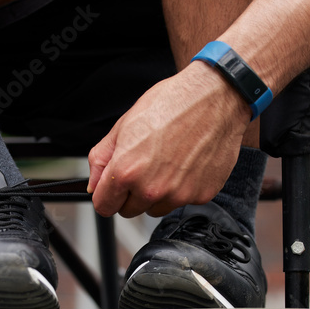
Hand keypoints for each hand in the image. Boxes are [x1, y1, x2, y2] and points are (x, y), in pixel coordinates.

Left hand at [88, 63, 249, 217]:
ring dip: (157, 193)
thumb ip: (102, 159)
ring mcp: (179, 195)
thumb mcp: (124, 125)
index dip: (107, 195)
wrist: (215, 98)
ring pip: (156, 208)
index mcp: (127, 171)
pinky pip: (183, 201)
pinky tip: (186, 162)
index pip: (104, 206)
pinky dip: (182, 187)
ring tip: (167, 161)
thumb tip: (93, 185)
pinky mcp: (201, 195)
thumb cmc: (172, 104)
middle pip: (129, 211)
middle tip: (145, 165)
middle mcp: (152, 189)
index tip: (113, 188)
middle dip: (131, 193)